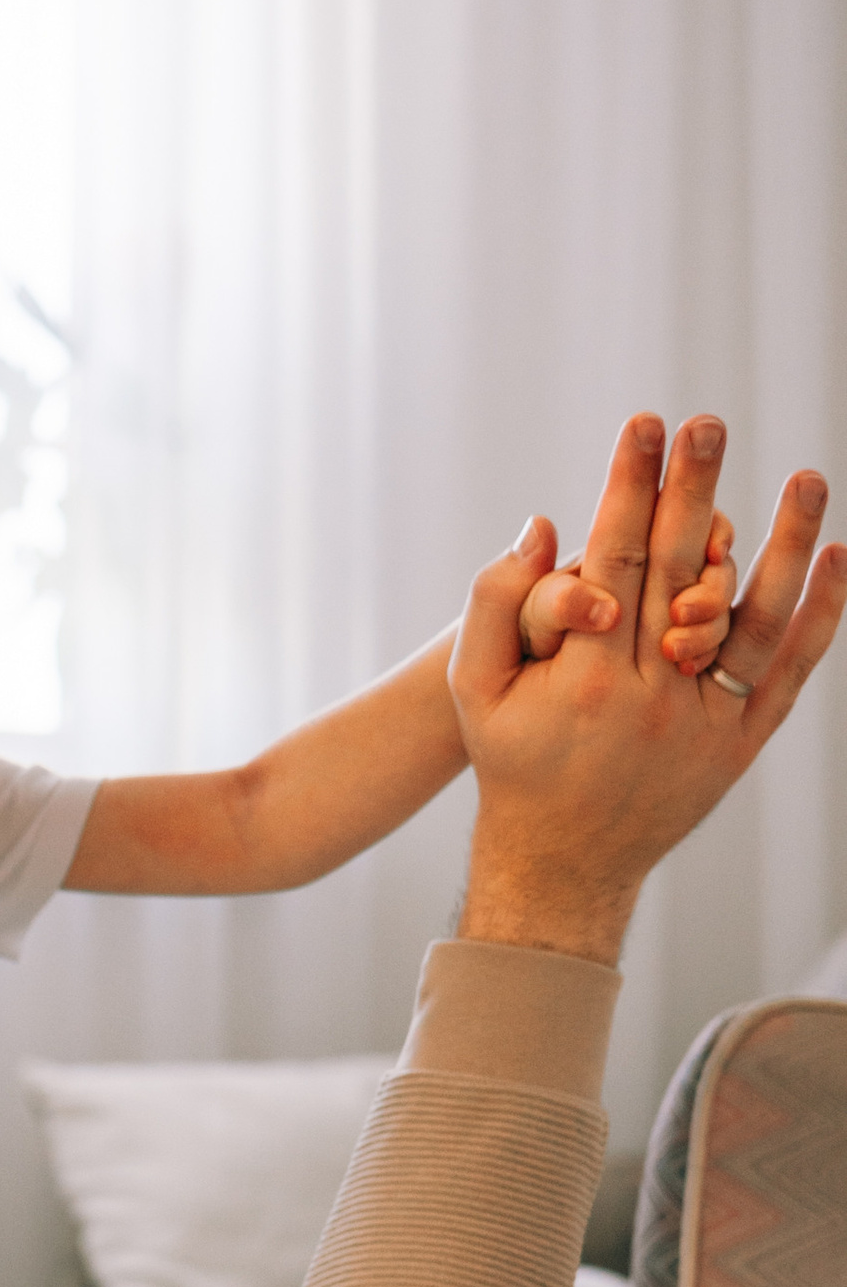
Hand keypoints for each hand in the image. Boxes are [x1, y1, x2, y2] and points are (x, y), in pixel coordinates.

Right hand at [453, 414, 844, 962]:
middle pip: (683, 572)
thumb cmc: (513, 763)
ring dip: (786, 545)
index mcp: (585, 678)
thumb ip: (495, 604)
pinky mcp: (740, 743)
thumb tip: (545, 525)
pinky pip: (788, 671)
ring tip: (806, 477)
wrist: (562, 863)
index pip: (614, 560)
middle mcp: (652, 697)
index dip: (630, 487)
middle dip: (693, 491)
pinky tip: (835, 558)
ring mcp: (704, 722)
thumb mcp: (476, 690)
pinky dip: (818, 615)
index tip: (645, 426)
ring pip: (755, 619)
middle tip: (708, 422)